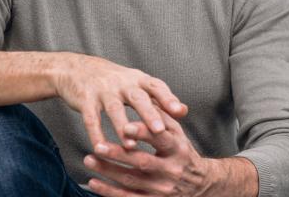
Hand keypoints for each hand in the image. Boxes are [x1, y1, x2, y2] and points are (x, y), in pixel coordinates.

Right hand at [50, 53, 187, 149]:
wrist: (74, 69)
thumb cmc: (113, 82)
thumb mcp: (136, 84)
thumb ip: (158, 98)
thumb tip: (184, 111)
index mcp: (137, 79)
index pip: (156, 87)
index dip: (169, 98)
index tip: (180, 112)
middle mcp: (122, 82)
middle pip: (138, 98)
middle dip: (149, 114)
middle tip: (159, 130)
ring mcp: (103, 90)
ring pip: (114, 109)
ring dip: (122, 128)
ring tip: (131, 147)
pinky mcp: (85, 99)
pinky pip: (91, 118)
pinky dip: (95, 134)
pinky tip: (100, 149)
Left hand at [85, 111, 247, 196]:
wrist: (199, 185)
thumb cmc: (183, 153)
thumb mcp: (179, 134)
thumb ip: (163, 118)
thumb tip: (148, 100)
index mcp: (178, 149)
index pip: (160, 139)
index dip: (143, 133)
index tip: (125, 127)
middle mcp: (171, 170)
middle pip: (142, 162)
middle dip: (118, 155)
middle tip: (98, 146)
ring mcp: (161, 188)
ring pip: (131, 180)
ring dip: (108, 171)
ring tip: (89, 160)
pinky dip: (109, 191)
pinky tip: (94, 182)